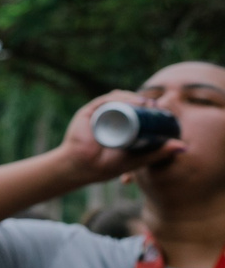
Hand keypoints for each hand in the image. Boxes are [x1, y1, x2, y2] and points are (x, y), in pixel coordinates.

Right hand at [55, 89, 181, 183]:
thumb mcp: (138, 159)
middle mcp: (109, 118)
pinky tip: (132, 101)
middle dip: (143, 102)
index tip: (162, 110)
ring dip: (133, 98)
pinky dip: (120, 98)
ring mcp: (98, 114)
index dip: (148, 109)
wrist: (82, 168)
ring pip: (118, 99)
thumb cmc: (106, 166)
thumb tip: (185, 146)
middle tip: (157, 106)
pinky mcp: (89, 112)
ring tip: (147, 104)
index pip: (135, 112)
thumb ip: (159, 153)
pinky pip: (106, 101)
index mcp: (119, 126)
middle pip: (128, 103)